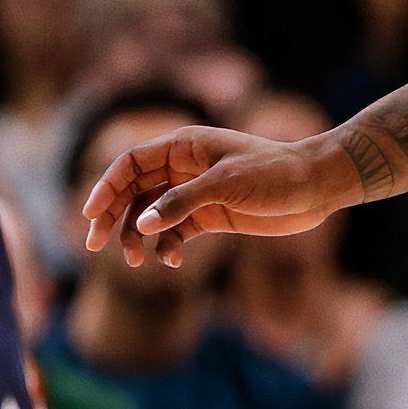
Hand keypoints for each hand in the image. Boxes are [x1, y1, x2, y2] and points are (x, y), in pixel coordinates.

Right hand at [81, 125, 358, 267]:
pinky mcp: (209, 216)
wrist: (317, 188)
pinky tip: (169, 261)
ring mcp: (193, 193)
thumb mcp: (225, 185)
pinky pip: (175, 232)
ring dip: (138, 236)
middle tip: (94, 244)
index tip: (90, 214)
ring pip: (149, 214)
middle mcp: (180, 169)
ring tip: (136, 261)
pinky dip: (167, 247)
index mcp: (180, 148)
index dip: (105, 187)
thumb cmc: (274, 175)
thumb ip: (181, 203)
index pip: (129, 165)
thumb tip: (143, 224)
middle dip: (112, 216)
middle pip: (132, 191)